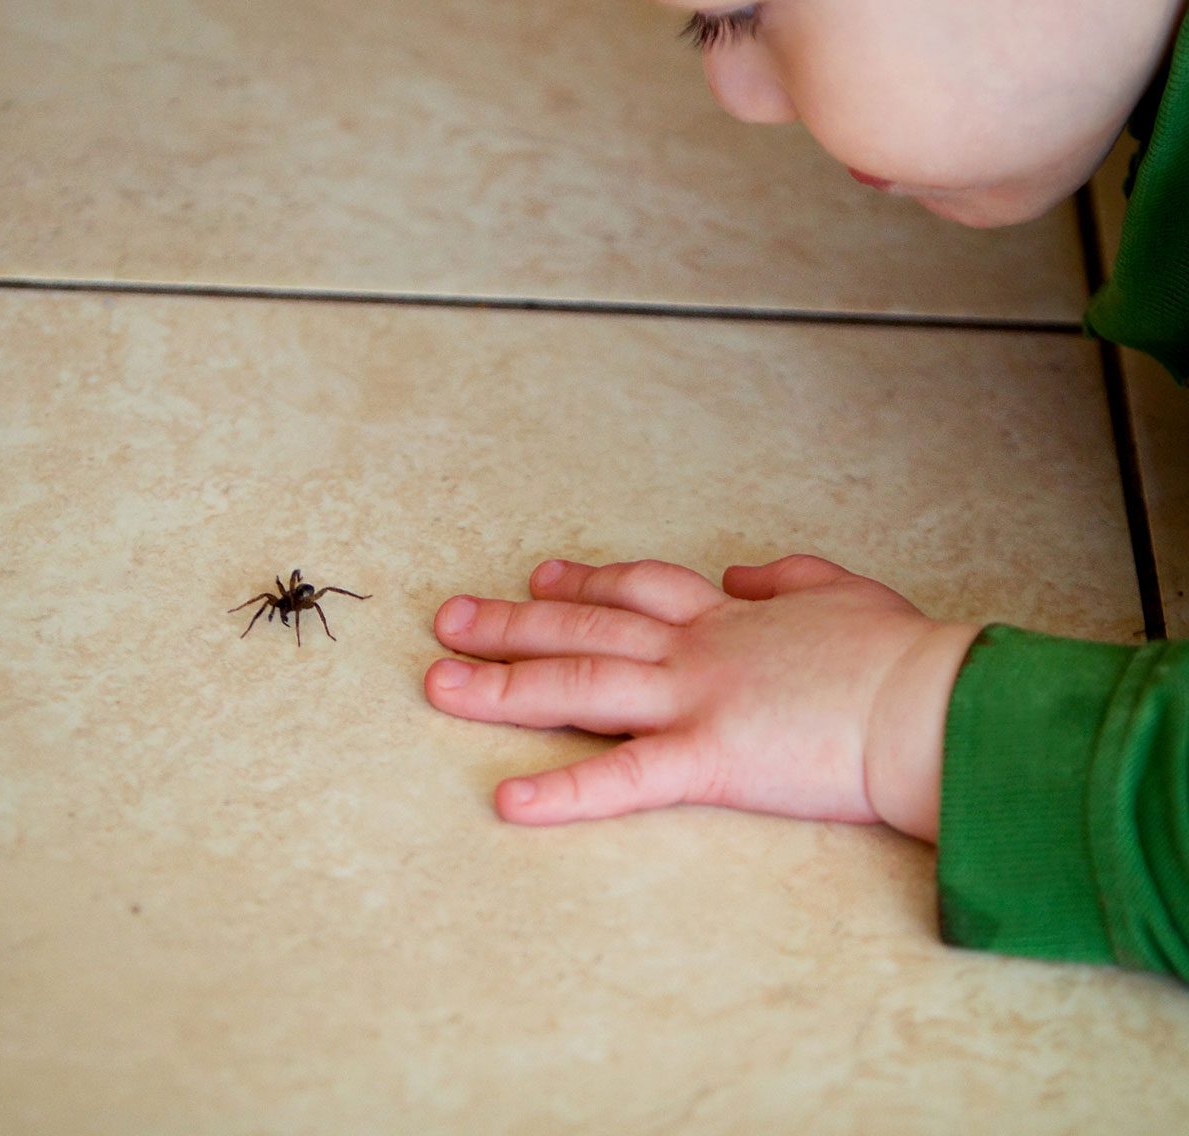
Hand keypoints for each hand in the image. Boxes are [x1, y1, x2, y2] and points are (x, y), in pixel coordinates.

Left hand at [425, 555, 979, 839]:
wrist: (934, 703)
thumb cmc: (900, 655)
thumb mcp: (842, 592)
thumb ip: (785, 577)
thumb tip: (744, 573)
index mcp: (727, 617)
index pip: (636, 589)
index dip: (583, 581)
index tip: (540, 576)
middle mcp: (695, 651)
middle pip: (585, 628)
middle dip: (511, 625)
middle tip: (450, 620)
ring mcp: (696, 701)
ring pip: (581, 685)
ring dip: (503, 686)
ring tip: (439, 686)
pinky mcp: (711, 760)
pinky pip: (625, 777)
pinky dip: (564, 791)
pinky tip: (508, 800)